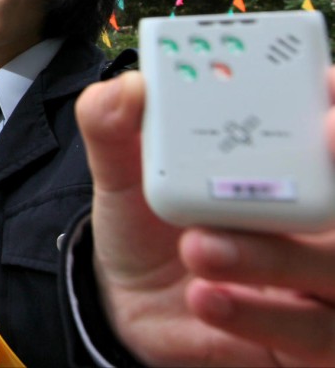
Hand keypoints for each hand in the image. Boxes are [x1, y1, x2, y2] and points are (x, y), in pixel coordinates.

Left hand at [76, 68, 334, 366]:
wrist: (126, 300)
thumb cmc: (146, 223)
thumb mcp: (120, 171)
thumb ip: (113, 125)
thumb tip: (125, 88)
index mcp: (282, 158)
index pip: (328, 125)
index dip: (333, 107)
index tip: (320, 92)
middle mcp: (315, 215)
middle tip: (310, 151)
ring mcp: (319, 278)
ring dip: (276, 256)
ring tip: (198, 246)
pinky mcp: (307, 337)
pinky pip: (314, 334)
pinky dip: (263, 316)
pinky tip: (206, 298)